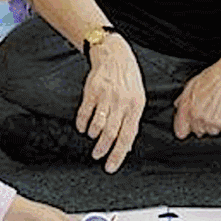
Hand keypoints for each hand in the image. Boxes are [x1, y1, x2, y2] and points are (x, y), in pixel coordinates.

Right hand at [77, 35, 144, 172]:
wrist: (114, 54)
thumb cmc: (127, 79)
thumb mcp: (137, 98)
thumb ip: (131, 120)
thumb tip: (126, 145)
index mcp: (136, 106)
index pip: (128, 136)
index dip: (118, 154)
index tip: (111, 166)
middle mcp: (122, 102)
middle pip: (111, 133)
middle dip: (104, 149)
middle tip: (97, 156)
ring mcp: (106, 96)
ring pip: (98, 125)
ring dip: (94, 136)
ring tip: (92, 138)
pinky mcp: (92, 90)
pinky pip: (85, 113)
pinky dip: (83, 124)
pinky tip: (83, 127)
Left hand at [173, 53, 220, 139]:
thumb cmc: (213, 77)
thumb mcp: (192, 84)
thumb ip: (183, 99)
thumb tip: (178, 105)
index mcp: (187, 108)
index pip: (180, 129)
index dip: (183, 130)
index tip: (185, 131)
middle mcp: (197, 116)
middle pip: (198, 132)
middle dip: (202, 124)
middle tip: (210, 112)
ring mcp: (210, 121)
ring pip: (211, 131)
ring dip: (215, 124)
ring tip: (220, 110)